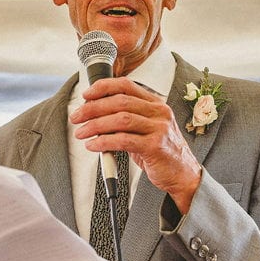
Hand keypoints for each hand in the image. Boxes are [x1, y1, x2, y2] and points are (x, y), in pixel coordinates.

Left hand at [70, 77, 201, 212]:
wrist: (182, 174)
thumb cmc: (161, 152)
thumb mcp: (146, 129)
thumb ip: (125, 120)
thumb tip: (94, 116)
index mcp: (156, 104)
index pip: (126, 86)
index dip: (103, 87)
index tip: (86, 95)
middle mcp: (159, 112)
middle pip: (120, 102)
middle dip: (93, 108)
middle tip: (77, 117)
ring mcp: (159, 129)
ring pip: (120, 120)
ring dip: (95, 125)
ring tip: (81, 132)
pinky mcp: (155, 147)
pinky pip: (123, 140)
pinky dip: (104, 142)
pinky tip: (93, 145)